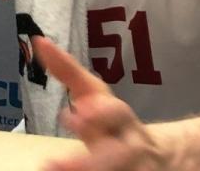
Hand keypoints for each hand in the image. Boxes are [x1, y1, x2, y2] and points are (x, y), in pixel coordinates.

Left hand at [33, 36, 170, 170]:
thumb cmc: (113, 122)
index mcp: (123, 120)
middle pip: (119, 155)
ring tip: (53, 170)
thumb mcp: (94, 95)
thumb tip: (39, 41)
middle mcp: (132, 147)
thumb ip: (67, 71)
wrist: (160, 157)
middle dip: (89, 161)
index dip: (102, 113)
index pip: (117, 114)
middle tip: (53, 164)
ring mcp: (137, 169)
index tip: (78, 112)